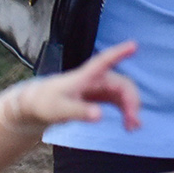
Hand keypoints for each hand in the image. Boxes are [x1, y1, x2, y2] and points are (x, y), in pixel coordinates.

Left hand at [11, 40, 142, 131]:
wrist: (39, 106)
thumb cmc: (46, 103)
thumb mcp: (58, 110)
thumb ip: (78, 111)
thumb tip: (99, 115)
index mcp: (86, 76)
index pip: (104, 61)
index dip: (119, 53)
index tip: (133, 45)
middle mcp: (98, 79)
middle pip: (123, 84)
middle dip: (131, 101)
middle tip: (132, 122)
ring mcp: (102, 87)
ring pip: (125, 93)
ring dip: (131, 108)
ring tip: (133, 127)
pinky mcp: (103, 96)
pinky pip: (121, 102)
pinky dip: (127, 112)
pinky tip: (130, 125)